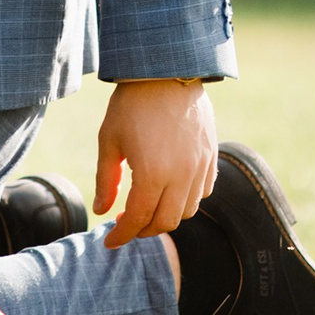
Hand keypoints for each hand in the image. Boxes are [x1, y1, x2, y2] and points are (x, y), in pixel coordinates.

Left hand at [92, 79, 216, 248]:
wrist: (166, 72)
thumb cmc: (131, 105)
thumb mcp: (109, 141)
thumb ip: (105, 180)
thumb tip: (102, 211)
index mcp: (153, 174)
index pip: (139, 219)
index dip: (123, 235)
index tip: (109, 242)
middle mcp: (182, 175)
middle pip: (167, 222)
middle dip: (144, 229)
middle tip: (126, 224)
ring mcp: (201, 166)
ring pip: (188, 210)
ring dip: (166, 216)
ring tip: (146, 206)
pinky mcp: (211, 156)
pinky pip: (204, 191)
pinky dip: (187, 199)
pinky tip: (169, 190)